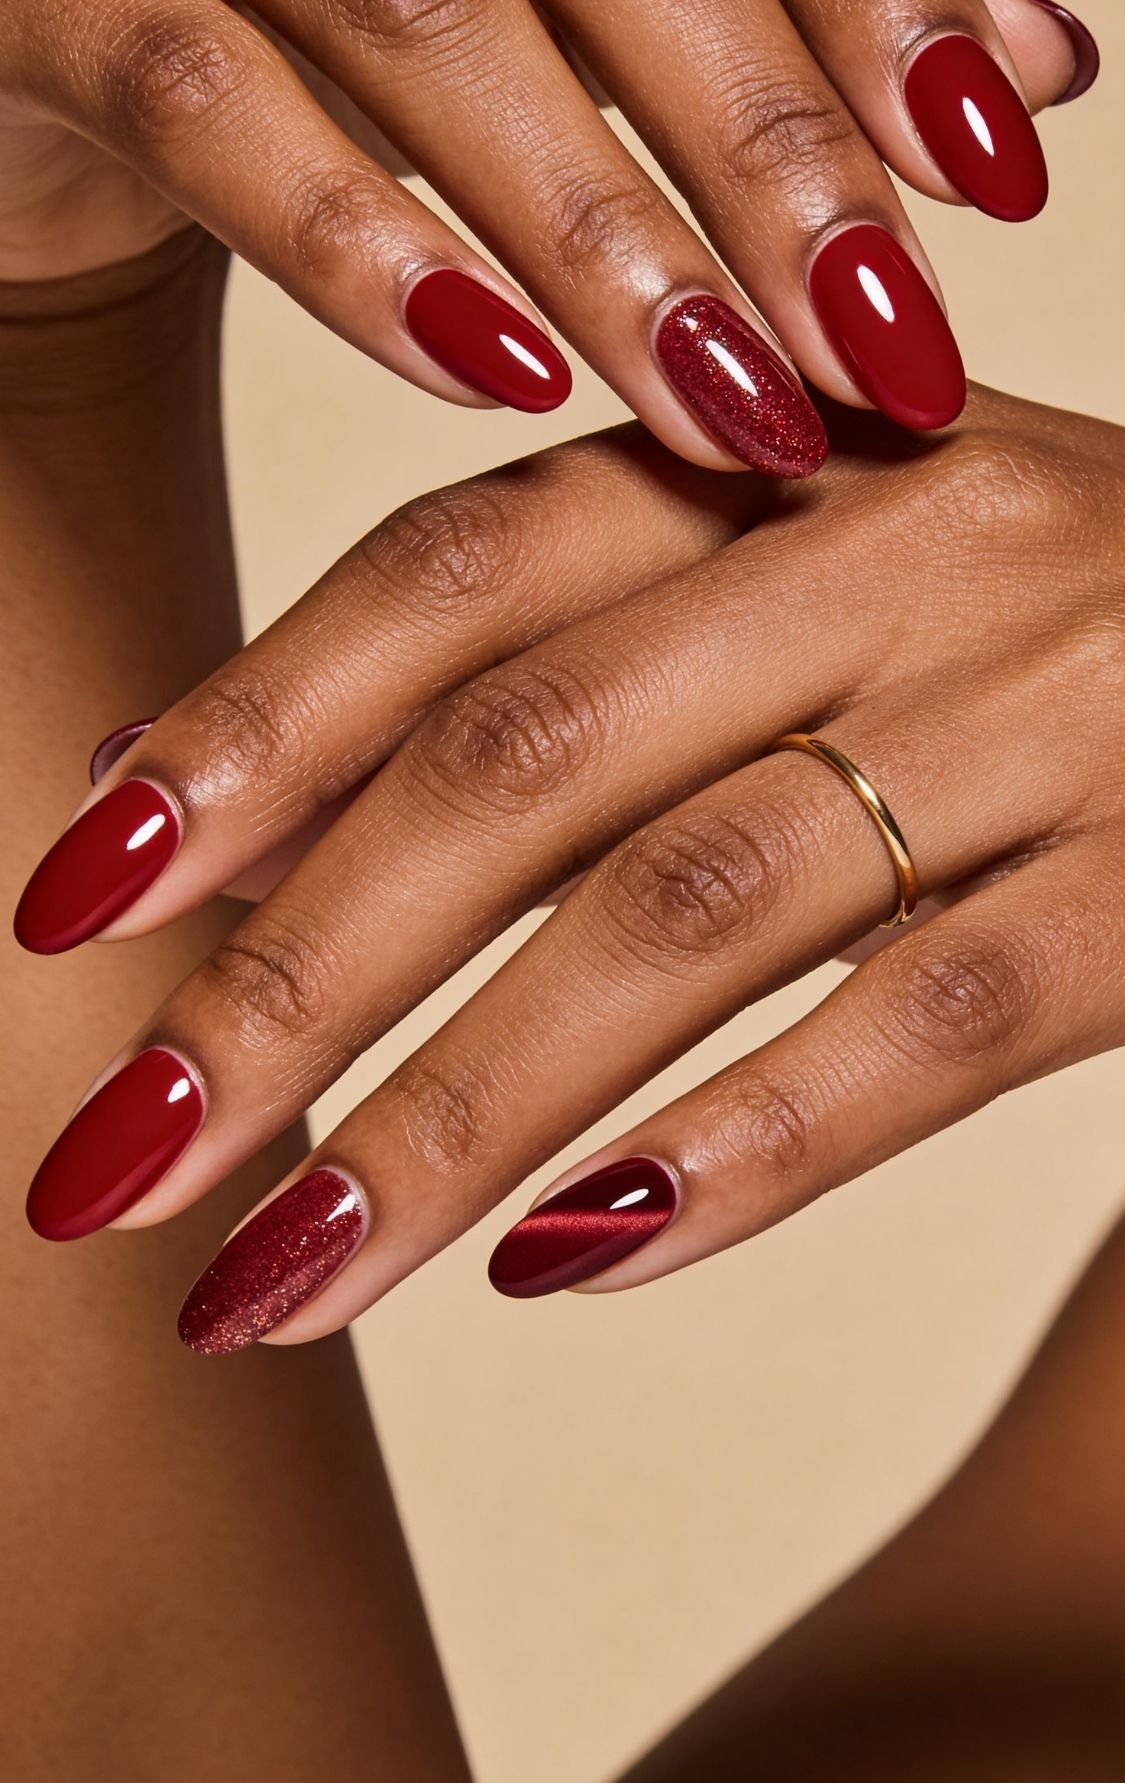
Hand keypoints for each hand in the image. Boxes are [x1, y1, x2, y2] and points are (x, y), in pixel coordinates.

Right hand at [0, 0, 1097, 470]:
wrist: (47, 22)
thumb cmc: (351, 22)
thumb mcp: (574, 4)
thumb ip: (771, 19)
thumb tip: (1046, 67)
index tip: (1001, 154)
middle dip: (771, 147)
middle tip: (894, 341)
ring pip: (431, 21)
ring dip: (605, 230)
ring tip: (744, 406)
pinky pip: (208, 106)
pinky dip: (360, 245)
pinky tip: (501, 379)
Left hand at [16, 390, 1124, 1343]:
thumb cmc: (1027, 649)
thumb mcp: (792, 593)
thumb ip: (554, 670)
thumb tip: (231, 809)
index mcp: (780, 453)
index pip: (454, 572)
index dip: (245, 730)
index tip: (69, 906)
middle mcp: (899, 545)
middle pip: (526, 755)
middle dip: (292, 978)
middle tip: (114, 1162)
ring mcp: (1050, 707)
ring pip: (688, 914)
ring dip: (454, 1118)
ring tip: (283, 1284)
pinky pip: (923, 1028)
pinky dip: (731, 1157)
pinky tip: (568, 1264)